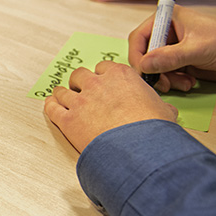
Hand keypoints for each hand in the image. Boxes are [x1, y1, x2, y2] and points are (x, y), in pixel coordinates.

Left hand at [44, 61, 176, 152]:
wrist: (137, 148)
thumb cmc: (152, 129)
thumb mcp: (163, 111)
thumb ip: (158, 106)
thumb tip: (165, 111)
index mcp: (120, 76)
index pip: (104, 68)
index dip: (101, 76)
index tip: (101, 81)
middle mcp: (97, 84)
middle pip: (80, 75)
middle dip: (80, 82)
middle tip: (82, 89)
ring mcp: (80, 101)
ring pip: (63, 91)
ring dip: (62, 93)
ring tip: (62, 96)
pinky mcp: (68, 120)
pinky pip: (52, 108)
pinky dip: (50, 106)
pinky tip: (50, 105)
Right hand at [128, 5, 215, 91]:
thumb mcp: (198, 49)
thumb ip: (170, 57)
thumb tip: (144, 65)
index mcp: (167, 19)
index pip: (139, 37)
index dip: (137, 55)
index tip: (143, 71)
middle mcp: (166, 33)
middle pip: (144, 55)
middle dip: (153, 70)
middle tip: (163, 83)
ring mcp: (172, 48)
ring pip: (153, 68)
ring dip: (165, 79)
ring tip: (183, 82)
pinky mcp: (178, 62)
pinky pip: (164, 75)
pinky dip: (172, 82)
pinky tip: (188, 82)